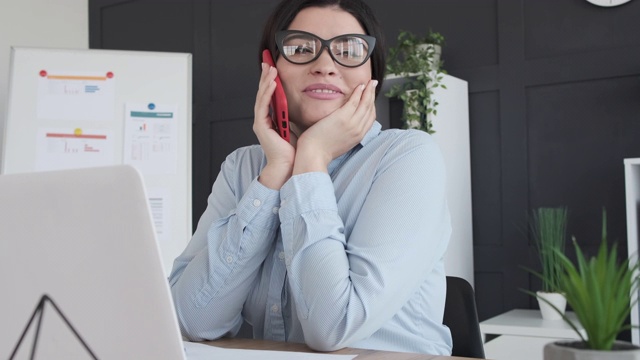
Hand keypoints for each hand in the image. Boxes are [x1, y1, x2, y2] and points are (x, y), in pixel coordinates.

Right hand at [253, 63, 294, 188]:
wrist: (289, 166)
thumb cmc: (293, 150)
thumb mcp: (296, 126)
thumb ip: (295, 114)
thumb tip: (306, 103)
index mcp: (272, 118)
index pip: (271, 95)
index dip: (271, 80)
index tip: (274, 67)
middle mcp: (264, 118)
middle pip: (263, 92)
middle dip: (265, 76)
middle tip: (267, 60)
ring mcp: (261, 122)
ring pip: (261, 96)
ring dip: (265, 81)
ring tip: (270, 68)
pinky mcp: (261, 126)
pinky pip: (263, 105)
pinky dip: (267, 93)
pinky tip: (271, 83)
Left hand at [293, 79, 377, 174]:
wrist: (314, 155)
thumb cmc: (321, 150)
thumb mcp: (339, 144)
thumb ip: (345, 134)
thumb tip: (344, 127)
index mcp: (358, 137)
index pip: (370, 118)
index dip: (372, 106)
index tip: (371, 97)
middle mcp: (358, 130)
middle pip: (370, 109)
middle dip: (373, 95)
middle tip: (373, 85)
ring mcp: (352, 124)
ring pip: (365, 104)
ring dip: (369, 91)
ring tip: (370, 82)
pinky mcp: (343, 118)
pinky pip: (355, 102)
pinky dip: (359, 93)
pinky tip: (359, 86)